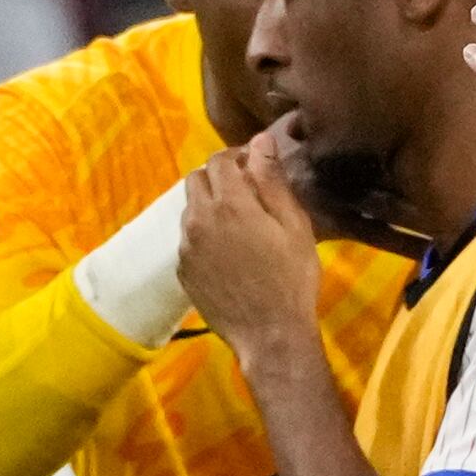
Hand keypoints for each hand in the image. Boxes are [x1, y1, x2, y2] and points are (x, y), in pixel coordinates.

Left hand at [175, 134, 322, 366]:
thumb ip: (271, 180)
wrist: (269, 335)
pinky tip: (228, 253)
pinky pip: (188, 239)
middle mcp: (198, 220)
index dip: (237, 157)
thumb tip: (260, 140)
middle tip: (246, 193)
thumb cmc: (291, 278)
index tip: (254, 167)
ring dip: (209, 206)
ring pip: (190, 210)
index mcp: (229, 203)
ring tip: (238, 225)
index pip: (219, 160)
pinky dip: (204, 235)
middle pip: (196, 180)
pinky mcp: (182, 271)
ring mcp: (186, 247)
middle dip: (218, 178)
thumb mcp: (293, 225)